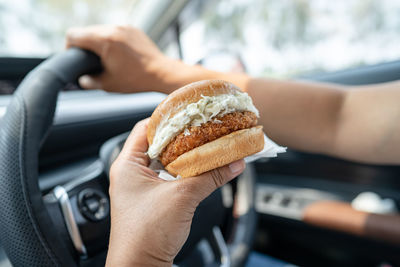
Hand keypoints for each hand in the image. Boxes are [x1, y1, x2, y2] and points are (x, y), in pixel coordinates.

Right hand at [66, 25, 181, 92]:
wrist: (161, 73)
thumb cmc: (136, 80)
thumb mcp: (108, 84)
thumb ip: (89, 82)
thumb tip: (81, 80)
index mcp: (104, 41)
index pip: (73, 34)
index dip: (69, 46)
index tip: (75, 57)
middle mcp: (114, 29)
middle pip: (87, 30)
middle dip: (84, 44)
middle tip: (90, 60)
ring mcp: (124, 27)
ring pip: (101, 29)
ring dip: (98, 41)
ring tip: (105, 57)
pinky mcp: (133, 29)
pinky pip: (115, 30)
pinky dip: (112, 39)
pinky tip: (117, 53)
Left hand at [106, 119, 245, 265]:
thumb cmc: (146, 234)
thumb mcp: (182, 197)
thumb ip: (210, 176)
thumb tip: (234, 161)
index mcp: (127, 164)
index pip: (146, 127)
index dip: (168, 117)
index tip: (189, 112)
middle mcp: (131, 173)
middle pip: (158, 143)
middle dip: (181, 136)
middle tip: (202, 128)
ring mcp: (140, 188)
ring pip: (165, 161)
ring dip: (185, 155)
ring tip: (205, 145)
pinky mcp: (151, 200)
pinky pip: (169, 177)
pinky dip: (185, 171)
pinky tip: (201, 169)